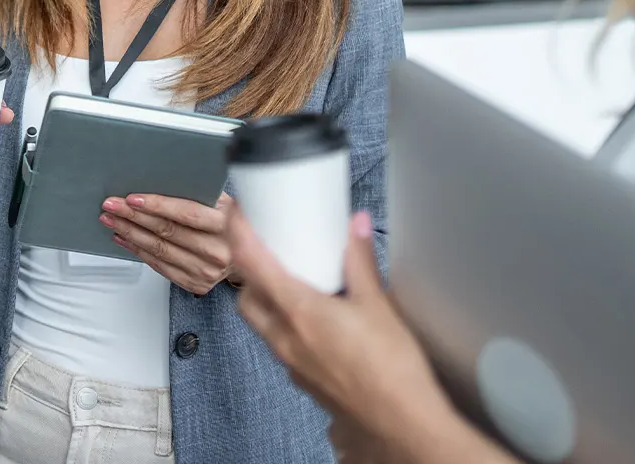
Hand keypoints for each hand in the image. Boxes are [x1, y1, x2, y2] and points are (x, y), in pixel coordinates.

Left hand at [101, 192, 237, 295]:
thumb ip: (199, 192)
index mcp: (228, 223)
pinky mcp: (196, 283)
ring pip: (159, 249)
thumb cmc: (229, 223)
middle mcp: (219, 249)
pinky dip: (139, 251)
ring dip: (130, 233)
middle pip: (167, 231)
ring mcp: (207, 269)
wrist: (249, 257)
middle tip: (112, 205)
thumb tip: (159, 178)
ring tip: (113, 220)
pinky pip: (160, 266)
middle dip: (134, 216)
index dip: (157, 205)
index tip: (132, 198)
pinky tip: (125, 239)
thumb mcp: (223, 201)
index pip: (186, 213)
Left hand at [231, 209, 488, 461]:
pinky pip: (280, 344)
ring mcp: (291, 362)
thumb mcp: (378, 304)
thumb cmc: (391, 368)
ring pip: (261, 323)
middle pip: (246, 298)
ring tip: (292, 282)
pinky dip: (285, 324)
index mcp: (298, 311)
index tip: (233, 211)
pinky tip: (315, 321)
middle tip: (266, 251)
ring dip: (266, 300)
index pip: (250, 262)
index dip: (237, 231)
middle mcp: (285, 338)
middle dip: (248, 272)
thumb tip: (356, 225)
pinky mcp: (303, 379)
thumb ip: (360, 261)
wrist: (400, 422)